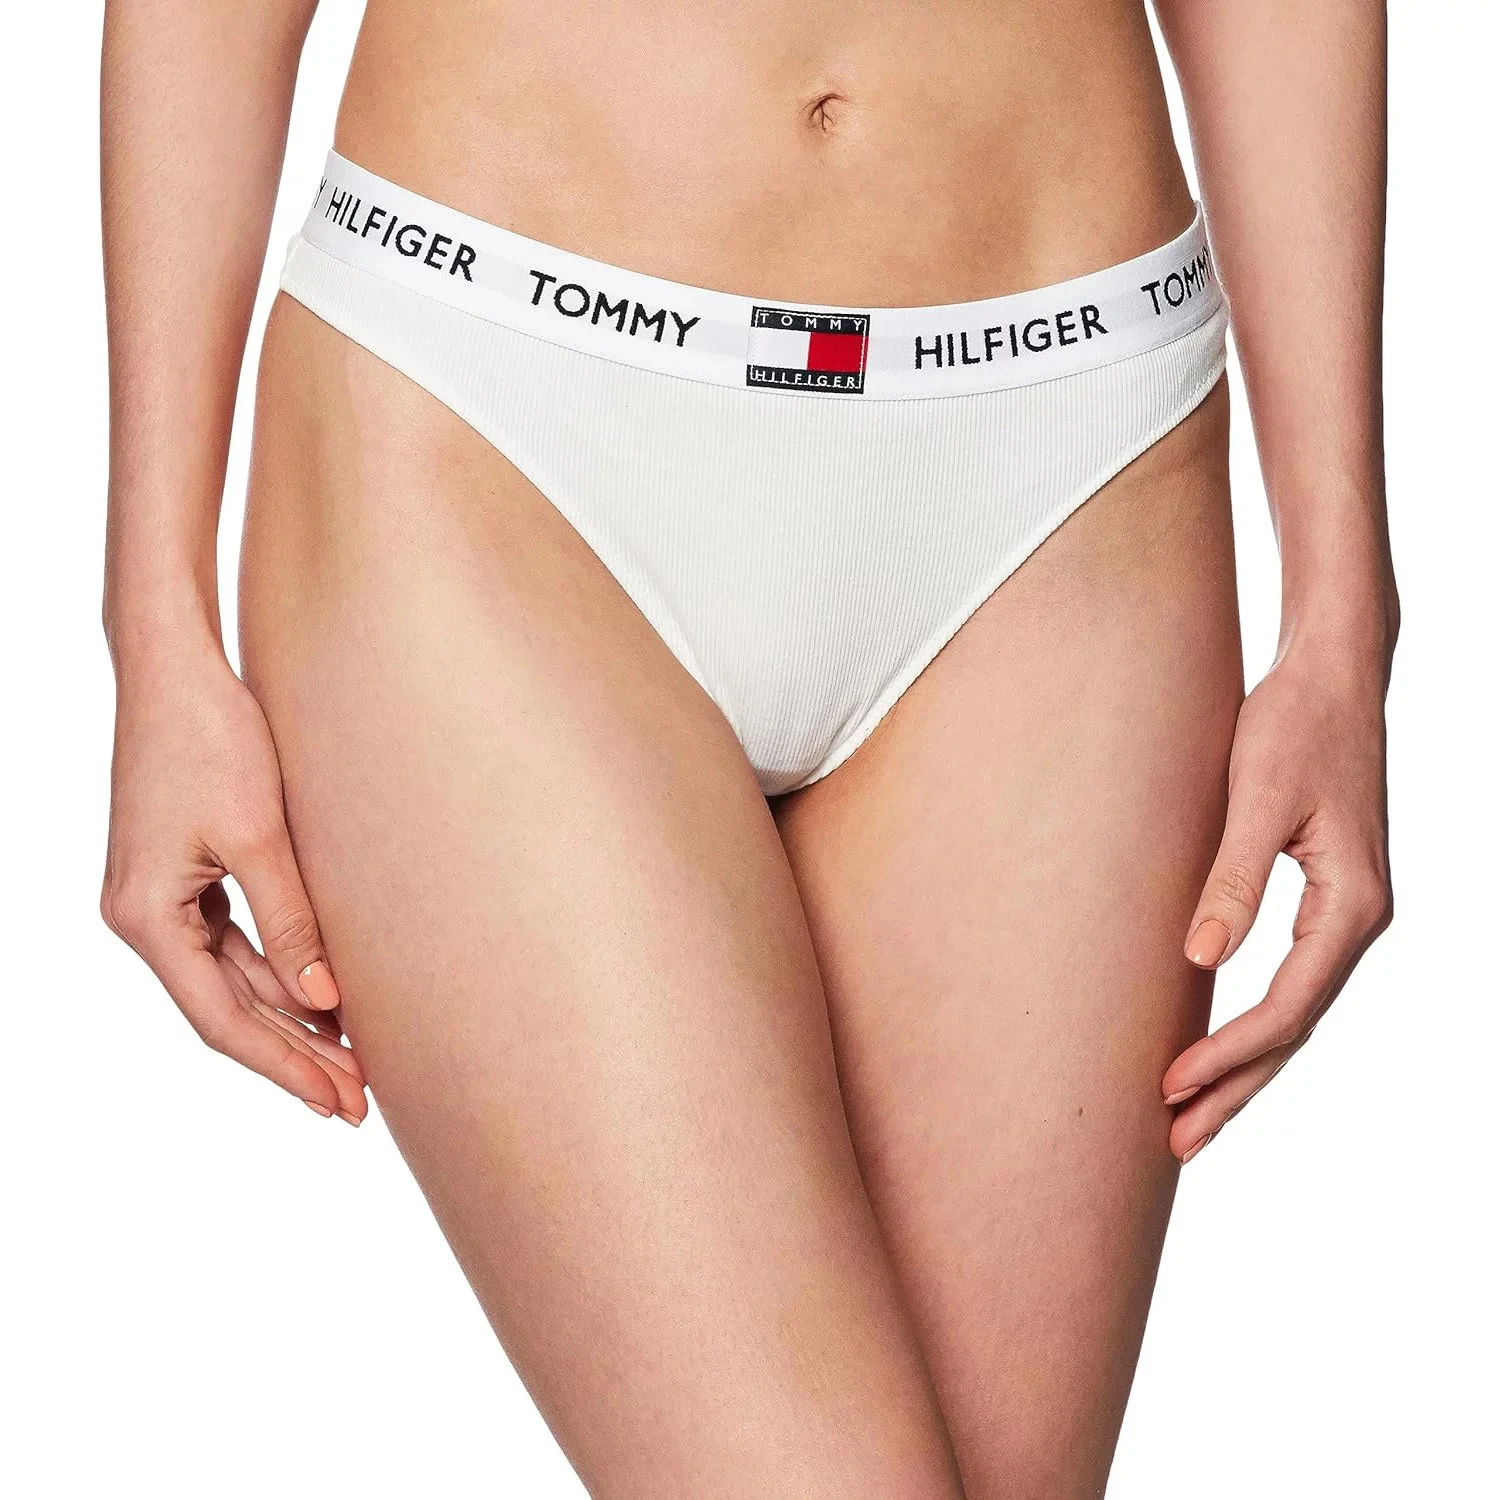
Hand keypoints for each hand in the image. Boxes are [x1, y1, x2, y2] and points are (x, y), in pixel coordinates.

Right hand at [102, 634, 366, 1123]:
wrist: (175, 669)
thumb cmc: (212, 737)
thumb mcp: (260, 836)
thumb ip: (292, 924)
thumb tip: (326, 1005)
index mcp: (147, 917)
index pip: (221, 1019)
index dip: (282, 1066)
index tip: (337, 1101)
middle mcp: (143, 917)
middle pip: (228, 1009)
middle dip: (294, 1057)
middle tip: (357, 1104)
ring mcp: (160, 898)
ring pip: (233, 981)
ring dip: (291, 1020)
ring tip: (351, 1064)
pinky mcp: (184, 876)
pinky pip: (233, 944)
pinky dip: (278, 973)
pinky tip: (321, 1001)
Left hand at [1162, 628, 1393, 1161]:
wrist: (1330, 676)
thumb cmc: (1293, 725)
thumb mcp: (1257, 797)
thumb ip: (1231, 879)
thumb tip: (1200, 962)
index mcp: (1354, 904)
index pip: (1288, 1006)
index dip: (1228, 1053)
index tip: (1168, 1085)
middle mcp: (1358, 920)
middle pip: (1295, 1029)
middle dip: (1235, 1087)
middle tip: (1175, 1142)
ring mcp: (1345, 913)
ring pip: (1294, 1013)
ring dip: (1243, 1066)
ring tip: (1188, 1118)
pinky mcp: (1323, 899)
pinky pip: (1289, 982)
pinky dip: (1252, 1022)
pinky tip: (1216, 1046)